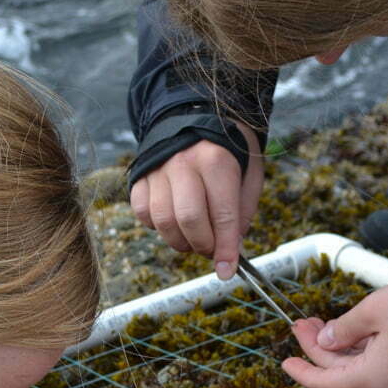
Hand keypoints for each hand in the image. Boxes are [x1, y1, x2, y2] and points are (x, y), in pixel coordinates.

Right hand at [130, 119, 265, 278]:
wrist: (193, 116)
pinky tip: (172, 221)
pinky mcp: (140, 176)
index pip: (222, 215)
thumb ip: (241, 212)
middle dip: (202, 245)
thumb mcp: (248, 174)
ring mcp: (158, 169)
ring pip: (162, 221)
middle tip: (211, 249)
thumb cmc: (227, 150)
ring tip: (192, 238)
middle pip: (188, 220)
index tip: (227, 271)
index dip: (226, 249)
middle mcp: (184, 163)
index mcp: (216, 161)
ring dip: (179, 241)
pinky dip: (157, 227)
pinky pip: (143, 213)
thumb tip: (231, 250)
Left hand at [281, 274, 387, 387]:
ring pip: (359, 368)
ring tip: (319, 321)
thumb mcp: (373, 311)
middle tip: (301, 322)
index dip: (302, 372)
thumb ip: (342, 330)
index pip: (326, 383)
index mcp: (374, 378)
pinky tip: (346, 328)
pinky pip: (377, 364)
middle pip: (341, 373)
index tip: (284, 361)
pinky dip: (359, 349)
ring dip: (338, 347)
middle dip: (318, 348)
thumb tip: (325, 341)